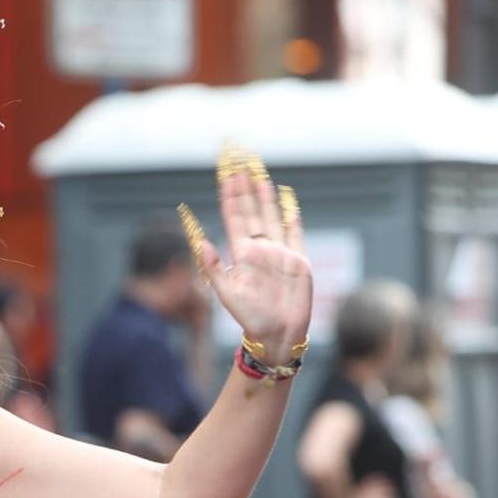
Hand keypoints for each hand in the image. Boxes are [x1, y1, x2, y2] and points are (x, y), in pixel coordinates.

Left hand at [180, 149, 312, 354]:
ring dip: (265, 196)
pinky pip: (295, 232)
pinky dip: (292, 215)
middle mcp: (260, 249)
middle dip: (245, 187)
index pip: (235, 216)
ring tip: (259, 174)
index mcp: (242, 254)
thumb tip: (199, 241)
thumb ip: (213, 267)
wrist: (277, 335)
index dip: (231, 194)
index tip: (226, 173)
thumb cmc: (250, 319)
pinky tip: (288, 199)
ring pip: (271, 216)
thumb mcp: (226, 293)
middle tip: (240, 162)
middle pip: (252, 210)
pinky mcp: (298, 261)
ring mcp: (279, 253)